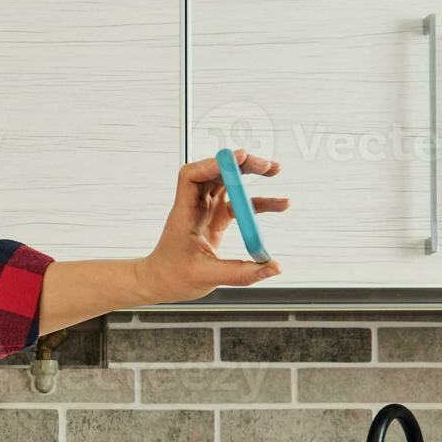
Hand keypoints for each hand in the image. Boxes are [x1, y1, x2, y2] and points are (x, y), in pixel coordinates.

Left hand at [135, 149, 289, 303]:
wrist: (162, 282)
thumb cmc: (173, 276)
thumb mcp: (206, 277)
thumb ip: (241, 273)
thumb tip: (273, 268)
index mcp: (184, 214)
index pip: (191, 176)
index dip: (214, 163)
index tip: (240, 159)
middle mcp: (194, 206)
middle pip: (214, 172)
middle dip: (240, 164)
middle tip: (267, 166)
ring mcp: (206, 210)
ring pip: (227, 182)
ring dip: (249, 173)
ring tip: (275, 170)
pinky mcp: (216, 218)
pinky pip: (238, 203)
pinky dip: (257, 202)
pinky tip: (279, 205)